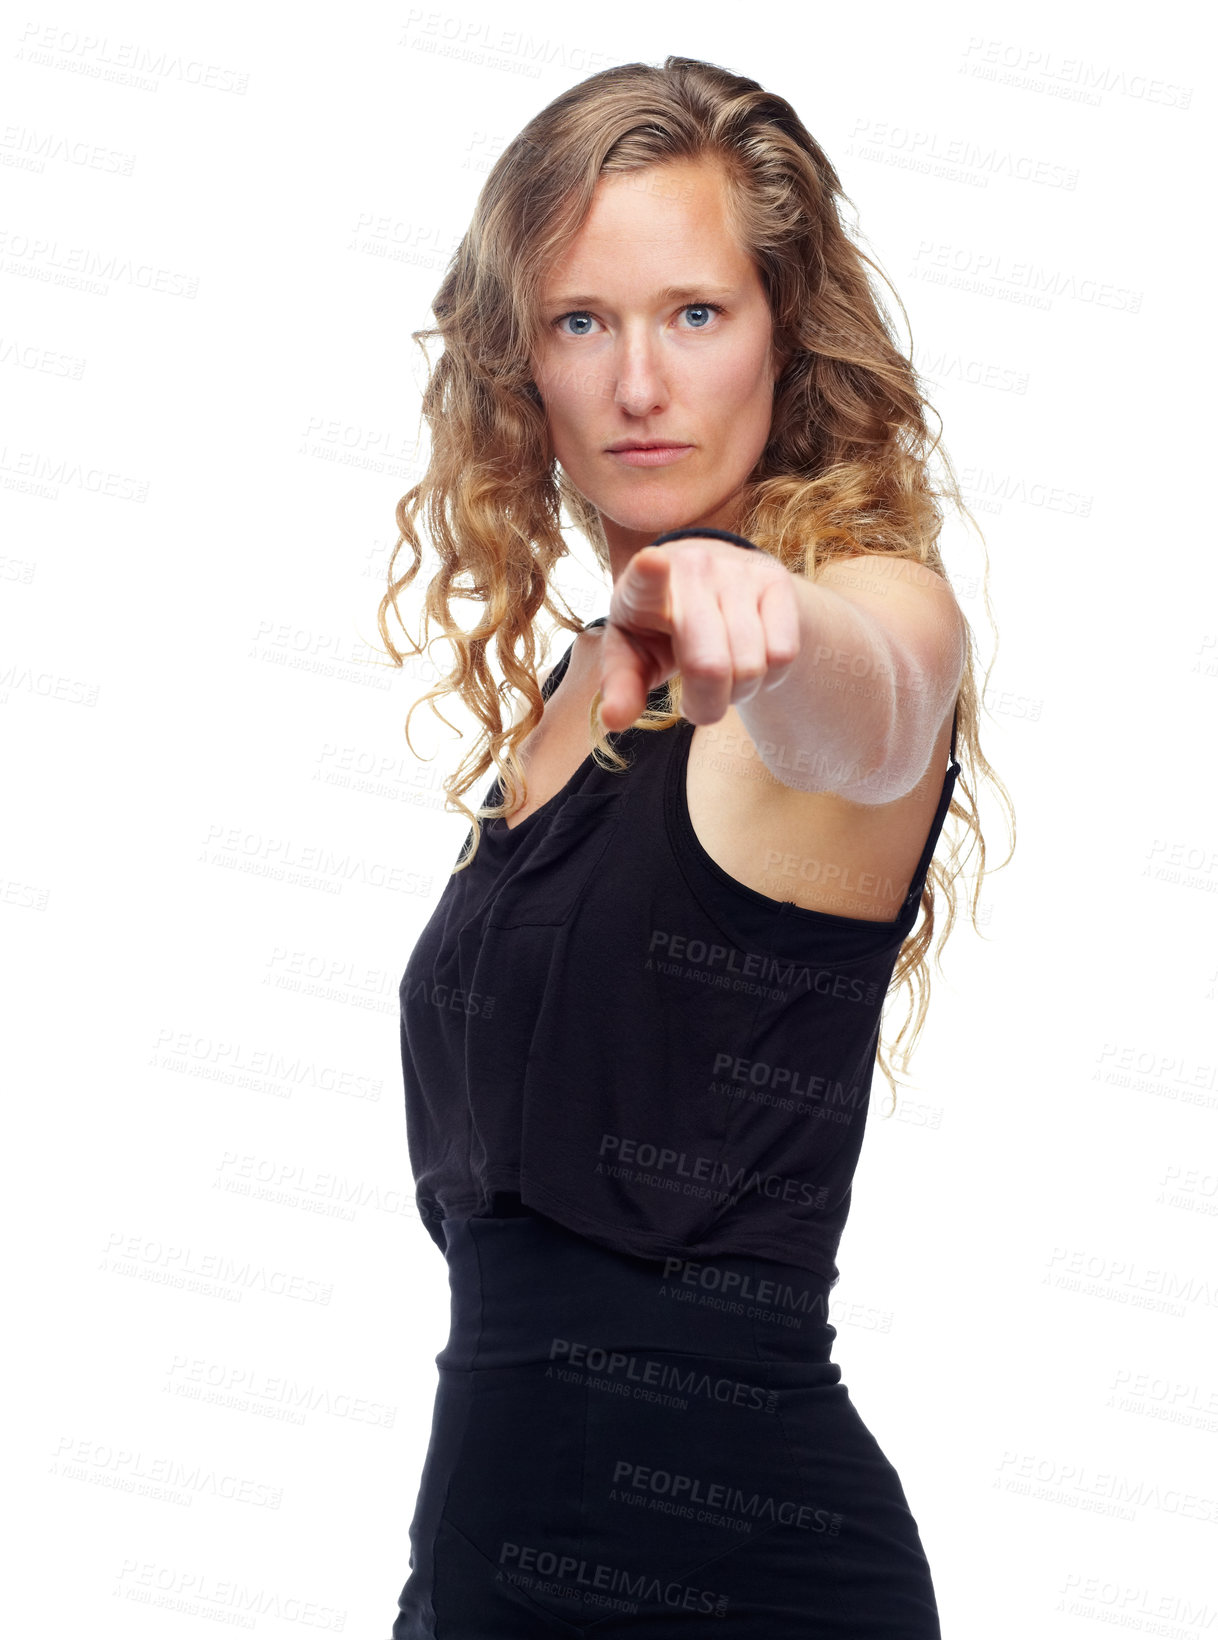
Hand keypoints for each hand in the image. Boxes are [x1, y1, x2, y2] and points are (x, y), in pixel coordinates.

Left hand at [597, 537, 800, 731]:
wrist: (711, 580)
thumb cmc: (658, 628)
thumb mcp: (632, 655)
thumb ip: (621, 688)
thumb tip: (613, 720)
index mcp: (642, 587)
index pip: (647, 578)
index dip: (650, 573)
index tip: (652, 562)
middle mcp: (693, 569)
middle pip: (710, 666)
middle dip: (706, 705)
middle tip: (694, 705)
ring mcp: (738, 572)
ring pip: (752, 666)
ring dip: (738, 693)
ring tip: (722, 678)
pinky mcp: (776, 579)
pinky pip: (783, 655)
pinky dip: (768, 677)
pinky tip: (749, 660)